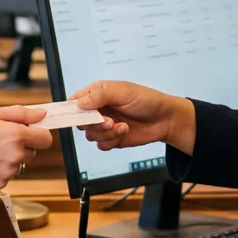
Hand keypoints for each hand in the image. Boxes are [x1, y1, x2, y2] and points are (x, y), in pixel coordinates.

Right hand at [0, 105, 51, 190]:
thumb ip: (20, 113)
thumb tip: (41, 113)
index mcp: (16, 135)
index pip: (46, 138)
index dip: (39, 134)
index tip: (32, 132)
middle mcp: (15, 155)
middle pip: (33, 151)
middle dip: (22, 145)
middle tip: (0, 139)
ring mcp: (8, 172)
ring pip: (20, 164)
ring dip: (11, 158)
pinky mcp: (0, 183)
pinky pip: (8, 175)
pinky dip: (0, 169)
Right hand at [70, 81, 193, 152]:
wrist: (165, 119)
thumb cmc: (146, 100)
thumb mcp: (123, 91)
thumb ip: (99, 95)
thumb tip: (79, 103)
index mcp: (97, 94)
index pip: (75, 102)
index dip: (72, 110)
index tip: (76, 116)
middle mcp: (98, 110)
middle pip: (80, 122)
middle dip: (94, 124)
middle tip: (108, 121)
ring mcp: (105, 125)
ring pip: (90, 136)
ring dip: (106, 133)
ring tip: (122, 126)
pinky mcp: (112, 139)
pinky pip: (101, 145)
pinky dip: (112, 141)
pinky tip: (125, 131)